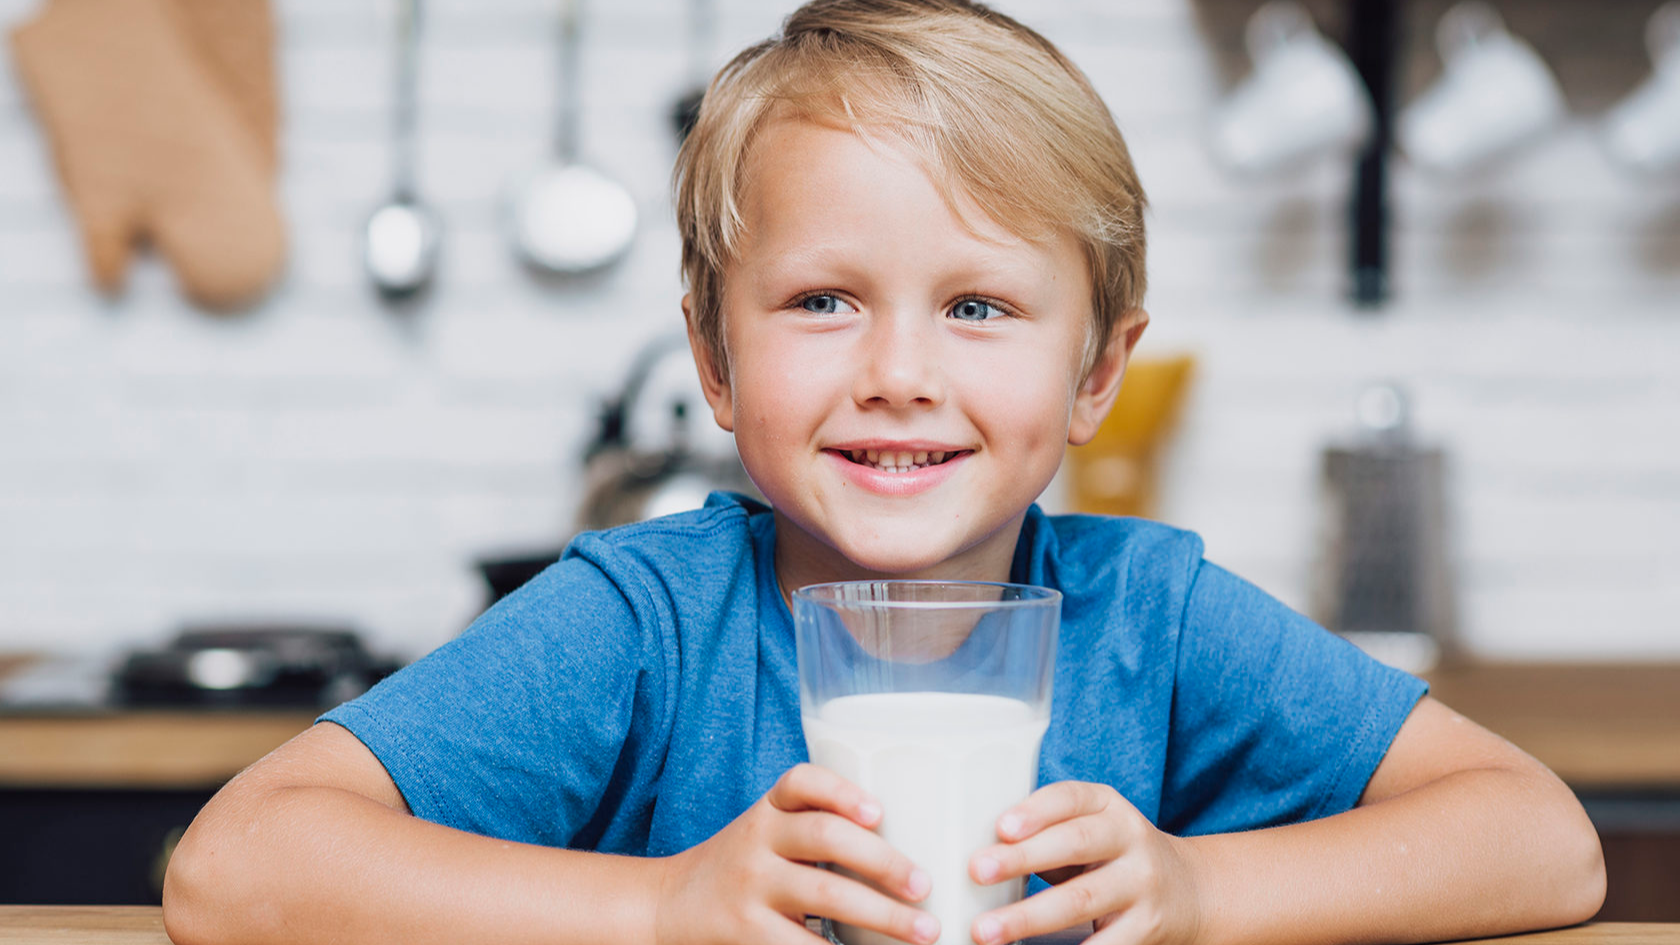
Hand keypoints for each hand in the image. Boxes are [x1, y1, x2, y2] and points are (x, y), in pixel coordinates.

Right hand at [656, 763, 940, 944]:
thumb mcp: (765, 834)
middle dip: (882, 861)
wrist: (667, 907)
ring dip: (884, 915)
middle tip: (924, 885)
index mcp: (767, 811)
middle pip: (824, 837)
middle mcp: (757, 841)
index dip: (841, 791)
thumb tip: (904, 856)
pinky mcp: (747, 932)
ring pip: (825, 895)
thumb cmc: (741, 868)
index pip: (800, 782)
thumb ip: (815, 829)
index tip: (879, 812)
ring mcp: (751, 887)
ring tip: (924, 932)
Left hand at [966, 781, 1204, 944]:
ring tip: (987, 931)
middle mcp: (1130, 839)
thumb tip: (978, 852)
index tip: (1001, 827)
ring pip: (1082, 899)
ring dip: (1029, 917)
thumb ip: (1046, 833)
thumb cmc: (1112, 857)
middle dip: (1023, 858)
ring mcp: (1142, 884)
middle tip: (976, 871)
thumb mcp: (1091, 830)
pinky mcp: (1146, 928)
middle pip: (1075, 843)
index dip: (1036, 810)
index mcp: (1108, 807)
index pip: (1072, 798)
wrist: (1190, 892)